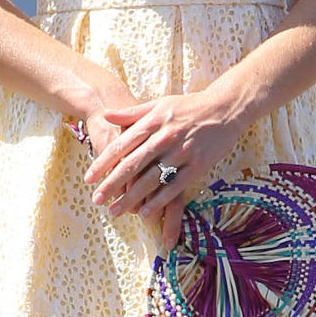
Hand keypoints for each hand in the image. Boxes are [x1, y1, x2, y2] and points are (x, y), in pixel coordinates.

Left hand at [85, 90, 242, 248]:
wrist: (226, 108)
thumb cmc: (190, 106)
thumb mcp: (159, 103)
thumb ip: (132, 112)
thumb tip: (105, 114)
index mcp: (153, 121)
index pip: (122, 145)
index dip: (104, 163)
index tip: (89, 178)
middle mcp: (165, 137)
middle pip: (133, 164)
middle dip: (112, 184)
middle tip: (96, 200)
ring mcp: (182, 152)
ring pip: (151, 179)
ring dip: (132, 198)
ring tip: (115, 211)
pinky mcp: (198, 165)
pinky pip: (175, 186)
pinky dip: (159, 200)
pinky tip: (145, 213)